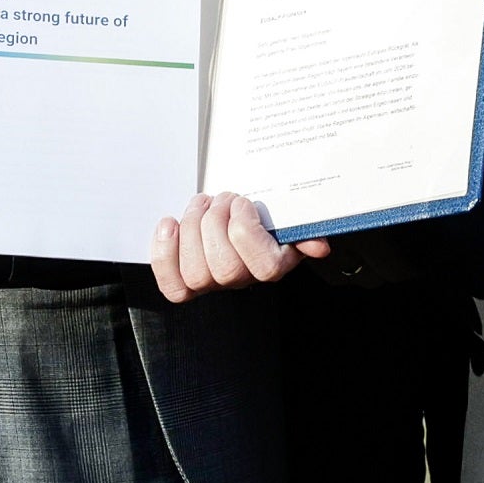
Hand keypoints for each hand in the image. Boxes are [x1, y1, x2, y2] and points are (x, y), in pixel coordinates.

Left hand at [147, 192, 331, 303]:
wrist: (234, 213)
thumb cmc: (261, 214)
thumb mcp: (286, 216)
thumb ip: (303, 229)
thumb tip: (319, 246)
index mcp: (273, 264)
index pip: (263, 267)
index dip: (245, 229)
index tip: (242, 202)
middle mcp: (243, 279)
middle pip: (224, 270)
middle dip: (216, 224)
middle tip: (219, 198)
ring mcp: (213, 283)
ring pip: (196, 274)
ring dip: (192, 228)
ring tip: (200, 204)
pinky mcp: (186, 283)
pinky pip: (172, 284)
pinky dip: (164, 252)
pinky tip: (170, 224)